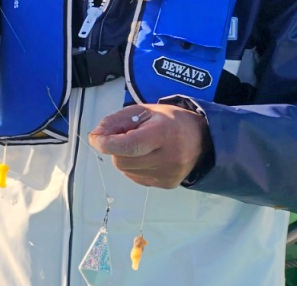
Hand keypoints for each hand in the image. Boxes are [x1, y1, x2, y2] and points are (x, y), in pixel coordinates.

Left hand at [88, 104, 209, 188]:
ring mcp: (169, 174)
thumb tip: (95, 136)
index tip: (96, 139)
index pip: (129, 145)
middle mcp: (169, 158)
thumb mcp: (142, 111)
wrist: (201, 139)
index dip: (107, 144)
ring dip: (125, 158)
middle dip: (116, 149)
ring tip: (141, 146)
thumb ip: (115, 121)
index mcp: (163, 134)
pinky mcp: (168, 184)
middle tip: (125, 137)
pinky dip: (134, 167)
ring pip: (126, 170)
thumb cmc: (168, 121)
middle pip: (123, 161)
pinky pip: (136, 177)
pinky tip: (147, 156)